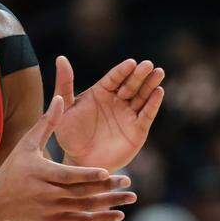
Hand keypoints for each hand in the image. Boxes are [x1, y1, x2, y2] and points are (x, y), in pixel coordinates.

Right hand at [0, 95, 136, 220]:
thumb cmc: (15, 168)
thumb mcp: (28, 144)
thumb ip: (47, 122)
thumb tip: (60, 97)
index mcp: (40, 173)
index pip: (67, 176)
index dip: (87, 175)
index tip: (107, 172)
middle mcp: (45, 194)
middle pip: (79, 192)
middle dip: (105, 188)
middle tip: (127, 180)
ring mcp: (50, 210)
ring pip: (84, 208)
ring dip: (109, 204)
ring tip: (130, 197)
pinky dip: (99, 219)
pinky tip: (117, 214)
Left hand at [52, 56, 164, 170]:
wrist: (80, 162)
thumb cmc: (70, 136)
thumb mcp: (64, 109)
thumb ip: (65, 84)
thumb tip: (61, 58)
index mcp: (101, 92)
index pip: (114, 78)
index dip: (123, 70)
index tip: (131, 62)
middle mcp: (117, 100)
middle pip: (131, 84)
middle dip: (140, 74)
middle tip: (148, 64)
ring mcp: (128, 114)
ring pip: (142, 96)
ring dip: (150, 84)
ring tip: (158, 72)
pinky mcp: (138, 129)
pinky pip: (146, 114)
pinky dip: (153, 103)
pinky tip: (158, 92)